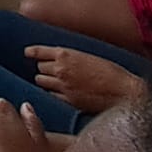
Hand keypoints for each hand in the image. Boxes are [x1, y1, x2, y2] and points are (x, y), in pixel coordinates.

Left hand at [27, 46, 143, 111]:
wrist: (124, 91)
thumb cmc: (111, 71)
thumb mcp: (89, 56)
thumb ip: (71, 57)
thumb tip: (60, 58)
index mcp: (66, 54)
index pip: (39, 51)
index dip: (32, 52)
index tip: (27, 53)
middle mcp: (60, 69)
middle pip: (39, 68)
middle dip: (43, 68)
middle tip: (49, 70)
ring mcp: (63, 86)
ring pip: (41, 81)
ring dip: (45, 81)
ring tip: (53, 82)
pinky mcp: (68, 100)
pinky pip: (51, 95)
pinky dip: (53, 93)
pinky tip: (59, 93)